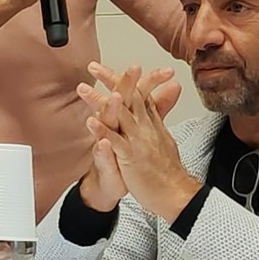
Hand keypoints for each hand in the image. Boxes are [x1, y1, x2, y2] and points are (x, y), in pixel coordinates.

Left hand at [85, 67, 199, 222]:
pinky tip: (90, 121)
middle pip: (128, 97)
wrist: (175, 193)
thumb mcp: (165, 137)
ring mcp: (138, 141)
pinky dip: (102, 130)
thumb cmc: (168, 170)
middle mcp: (145, 127)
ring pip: (118, 114)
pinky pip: (115, 141)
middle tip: (94, 66)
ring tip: (83, 89)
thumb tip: (170, 95)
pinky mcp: (131, 157)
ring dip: (99, 100)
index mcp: (151, 123)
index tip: (111, 69)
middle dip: (111, 80)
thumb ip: (161, 116)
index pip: (138, 94)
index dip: (125, 79)